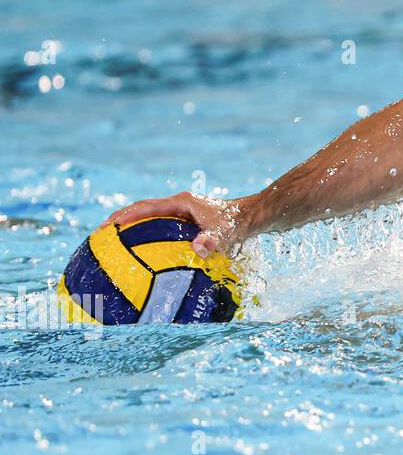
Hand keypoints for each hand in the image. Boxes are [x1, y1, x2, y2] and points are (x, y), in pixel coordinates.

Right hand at [103, 192, 251, 258]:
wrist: (251, 217)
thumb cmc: (237, 225)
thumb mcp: (225, 234)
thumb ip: (211, 241)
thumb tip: (198, 248)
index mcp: (181, 203)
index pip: (147, 207)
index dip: (126, 216)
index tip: (107, 226)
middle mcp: (178, 204)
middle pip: (142, 209)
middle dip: (120, 219)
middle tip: (99, 234)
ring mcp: (180, 211)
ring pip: (149, 216)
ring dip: (130, 226)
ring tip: (110, 242)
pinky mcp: (184, 220)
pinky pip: (159, 225)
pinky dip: (145, 233)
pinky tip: (139, 252)